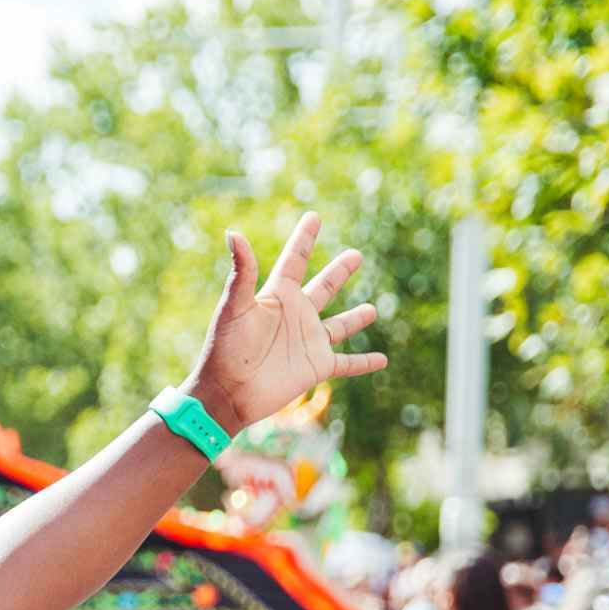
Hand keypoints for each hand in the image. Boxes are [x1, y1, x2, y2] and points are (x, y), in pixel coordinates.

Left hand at [182, 213, 386, 432]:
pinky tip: (383, 360)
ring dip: (355, 318)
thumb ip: (241, 272)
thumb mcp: (234, 307)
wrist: (227, 393)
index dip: (304, 239)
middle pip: (323, 288)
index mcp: (277, 297)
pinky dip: (364, 363)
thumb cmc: (225, 349)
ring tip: (371, 309)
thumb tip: (233, 233)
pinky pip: (347, 363)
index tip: (314, 217)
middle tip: (355, 255)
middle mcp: (295, 316)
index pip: (295, 260)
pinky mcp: (316, 367)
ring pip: (339, 326)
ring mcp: (308, 341)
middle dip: (339, 272)